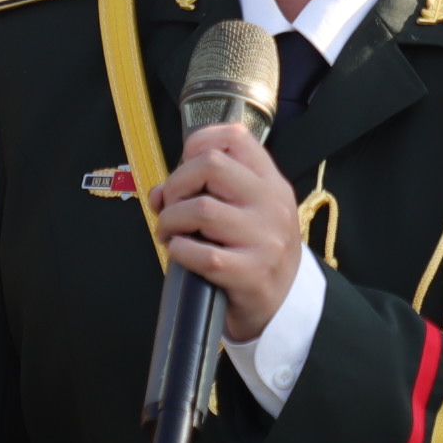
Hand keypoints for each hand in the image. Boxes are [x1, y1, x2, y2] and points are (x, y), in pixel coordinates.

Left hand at [156, 125, 305, 337]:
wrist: (284, 304)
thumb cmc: (256, 253)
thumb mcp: (245, 214)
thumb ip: (205, 193)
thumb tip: (158, 193)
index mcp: (271, 183)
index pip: (235, 137)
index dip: (198, 143)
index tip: (186, 166)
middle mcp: (271, 205)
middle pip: (211, 165)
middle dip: (177, 184)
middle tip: (172, 206)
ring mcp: (263, 239)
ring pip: (200, 208)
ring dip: (171, 220)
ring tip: (170, 233)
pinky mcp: (249, 273)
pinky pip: (200, 252)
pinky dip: (179, 251)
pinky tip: (180, 254)